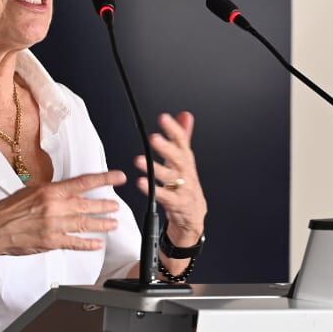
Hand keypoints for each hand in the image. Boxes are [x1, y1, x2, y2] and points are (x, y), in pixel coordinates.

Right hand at [0, 170, 124, 260]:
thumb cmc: (8, 210)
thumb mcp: (30, 191)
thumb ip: (52, 192)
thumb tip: (69, 191)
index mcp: (50, 191)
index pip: (83, 182)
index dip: (104, 180)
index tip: (118, 178)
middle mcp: (54, 206)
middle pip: (87, 204)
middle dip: (105, 205)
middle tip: (116, 206)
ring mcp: (54, 225)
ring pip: (85, 223)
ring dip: (102, 224)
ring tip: (113, 224)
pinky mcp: (51, 241)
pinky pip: (74, 242)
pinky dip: (88, 243)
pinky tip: (98, 244)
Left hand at [134, 111, 207, 245]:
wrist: (192, 216)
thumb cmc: (185, 184)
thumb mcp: (185, 160)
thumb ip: (183, 137)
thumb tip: (185, 115)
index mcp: (186, 160)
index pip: (182, 141)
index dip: (173, 129)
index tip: (163, 118)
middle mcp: (186, 172)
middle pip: (179, 158)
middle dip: (167, 148)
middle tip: (154, 138)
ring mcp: (183, 188)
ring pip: (171, 177)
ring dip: (156, 169)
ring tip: (140, 161)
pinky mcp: (177, 204)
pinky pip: (165, 197)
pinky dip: (152, 190)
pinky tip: (141, 182)